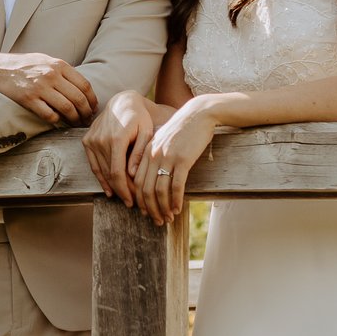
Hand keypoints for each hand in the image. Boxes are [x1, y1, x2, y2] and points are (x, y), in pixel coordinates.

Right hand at [0, 52, 96, 123]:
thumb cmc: (25, 65)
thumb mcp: (47, 60)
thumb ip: (63, 71)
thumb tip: (82, 87)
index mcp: (59, 65)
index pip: (85, 85)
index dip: (92, 100)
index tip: (93, 108)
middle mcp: (51, 75)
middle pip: (78, 99)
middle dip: (86, 113)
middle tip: (87, 120)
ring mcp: (40, 88)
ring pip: (67, 108)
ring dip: (75, 119)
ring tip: (76, 124)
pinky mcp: (28, 99)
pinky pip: (49, 115)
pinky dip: (57, 121)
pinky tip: (58, 121)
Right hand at [84, 91, 160, 205]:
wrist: (123, 101)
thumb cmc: (139, 117)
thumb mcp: (146, 132)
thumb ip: (140, 153)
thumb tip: (132, 174)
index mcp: (116, 138)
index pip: (117, 172)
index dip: (124, 190)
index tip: (133, 201)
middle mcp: (100, 140)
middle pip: (109, 174)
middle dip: (121, 191)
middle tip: (132, 203)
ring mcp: (91, 140)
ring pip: (100, 171)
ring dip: (112, 186)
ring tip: (124, 198)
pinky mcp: (87, 140)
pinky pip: (93, 164)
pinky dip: (101, 178)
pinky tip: (110, 190)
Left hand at [133, 102, 217, 223]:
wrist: (199, 114)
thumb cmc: (182, 129)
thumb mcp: (163, 141)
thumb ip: (154, 156)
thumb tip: (152, 178)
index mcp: (146, 152)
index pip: (137, 182)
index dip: (140, 201)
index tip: (146, 212)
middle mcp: (153, 155)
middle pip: (145, 190)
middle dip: (150, 209)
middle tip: (157, 221)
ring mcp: (167, 157)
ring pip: (159, 191)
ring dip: (163, 208)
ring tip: (168, 219)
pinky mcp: (183, 160)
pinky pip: (175, 186)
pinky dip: (175, 201)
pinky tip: (178, 209)